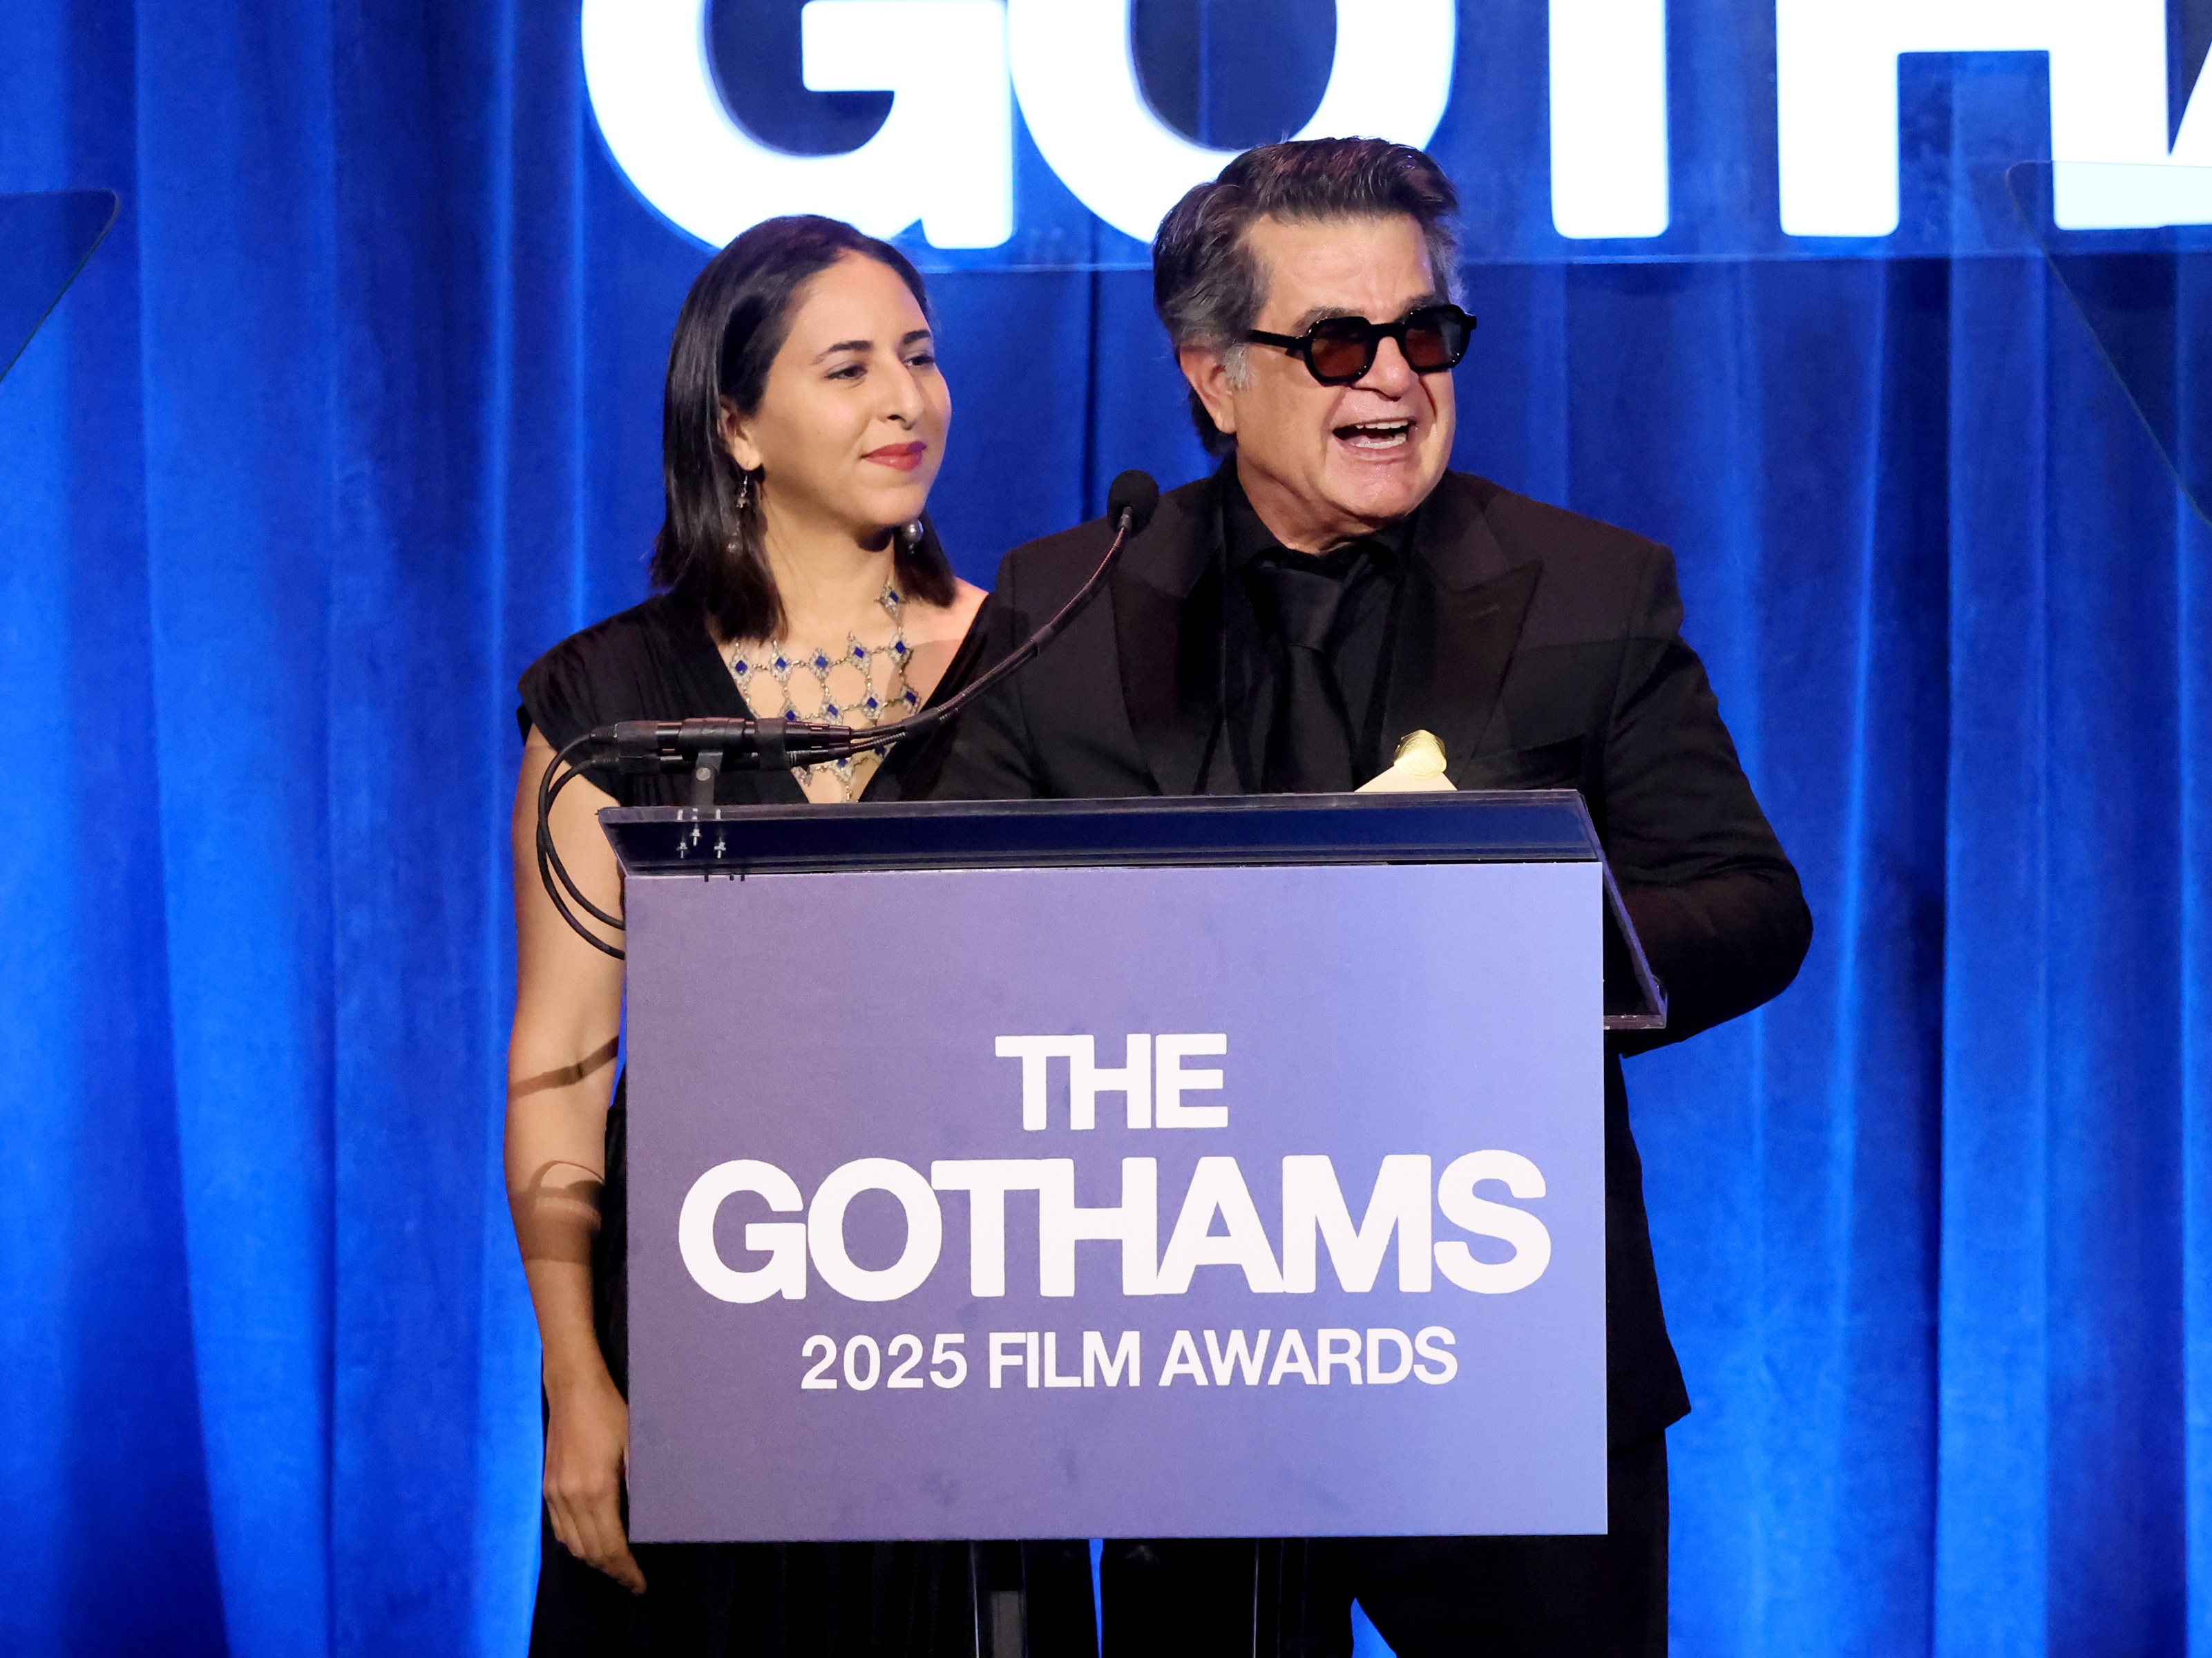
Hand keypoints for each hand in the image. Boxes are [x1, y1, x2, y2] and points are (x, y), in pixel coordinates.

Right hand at [544, 1370, 646, 1593]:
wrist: (572, 1389)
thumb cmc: (610, 1412)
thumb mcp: (635, 1445)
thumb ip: (640, 1483)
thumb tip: (648, 1519)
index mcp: (595, 1491)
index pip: (610, 1546)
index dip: (626, 1570)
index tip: (640, 1583)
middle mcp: (570, 1499)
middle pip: (589, 1552)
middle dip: (612, 1570)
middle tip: (632, 1579)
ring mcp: (554, 1494)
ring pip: (572, 1544)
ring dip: (594, 1560)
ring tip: (615, 1565)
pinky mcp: (547, 1487)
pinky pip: (559, 1529)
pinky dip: (576, 1543)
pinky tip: (591, 1542)